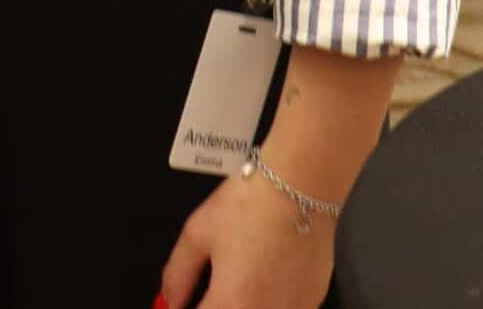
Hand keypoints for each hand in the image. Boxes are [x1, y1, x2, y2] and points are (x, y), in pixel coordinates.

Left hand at [157, 170, 335, 308]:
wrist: (299, 187)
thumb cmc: (253, 205)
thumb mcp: (197, 233)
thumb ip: (178, 274)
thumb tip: (170, 297)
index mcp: (233, 302)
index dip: (186, 308)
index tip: (184, 302)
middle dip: (218, 304)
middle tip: (214, 288)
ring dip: (243, 303)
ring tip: (241, 279)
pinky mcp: (312, 300)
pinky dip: (269, 300)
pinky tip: (264, 278)